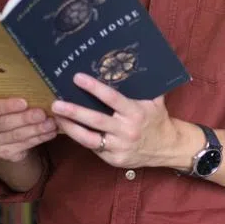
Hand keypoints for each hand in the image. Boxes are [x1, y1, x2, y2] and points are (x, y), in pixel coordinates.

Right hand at [0, 98, 57, 162]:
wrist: (5, 131)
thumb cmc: (6, 109)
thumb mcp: (3, 100)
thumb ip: (12, 96)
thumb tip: (36, 89)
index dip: (7, 106)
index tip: (24, 102)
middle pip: (4, 123)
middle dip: (25, 118)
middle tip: (42, 113)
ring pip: (16, 136)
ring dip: (36, 129)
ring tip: (51, 123)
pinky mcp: (4, 153)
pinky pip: (24, 146)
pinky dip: (39, 138)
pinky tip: (50, 132)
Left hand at [51, 72, 179, 168]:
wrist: (167, 148)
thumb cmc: (158, 120)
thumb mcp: (155, 101)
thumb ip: (144, 86)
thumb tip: (131, 63)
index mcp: (136, 112)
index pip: (112, 98)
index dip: (94, 88)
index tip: (77, 78)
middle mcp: (126, 130)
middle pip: (96, 120)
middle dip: (74, 111)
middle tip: (56, 103)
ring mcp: (119, 147)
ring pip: (89, 138)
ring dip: (70, 128)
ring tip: (56, 118)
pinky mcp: (114, 159)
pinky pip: (93, 148)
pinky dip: (80, 138)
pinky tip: (69, 130)